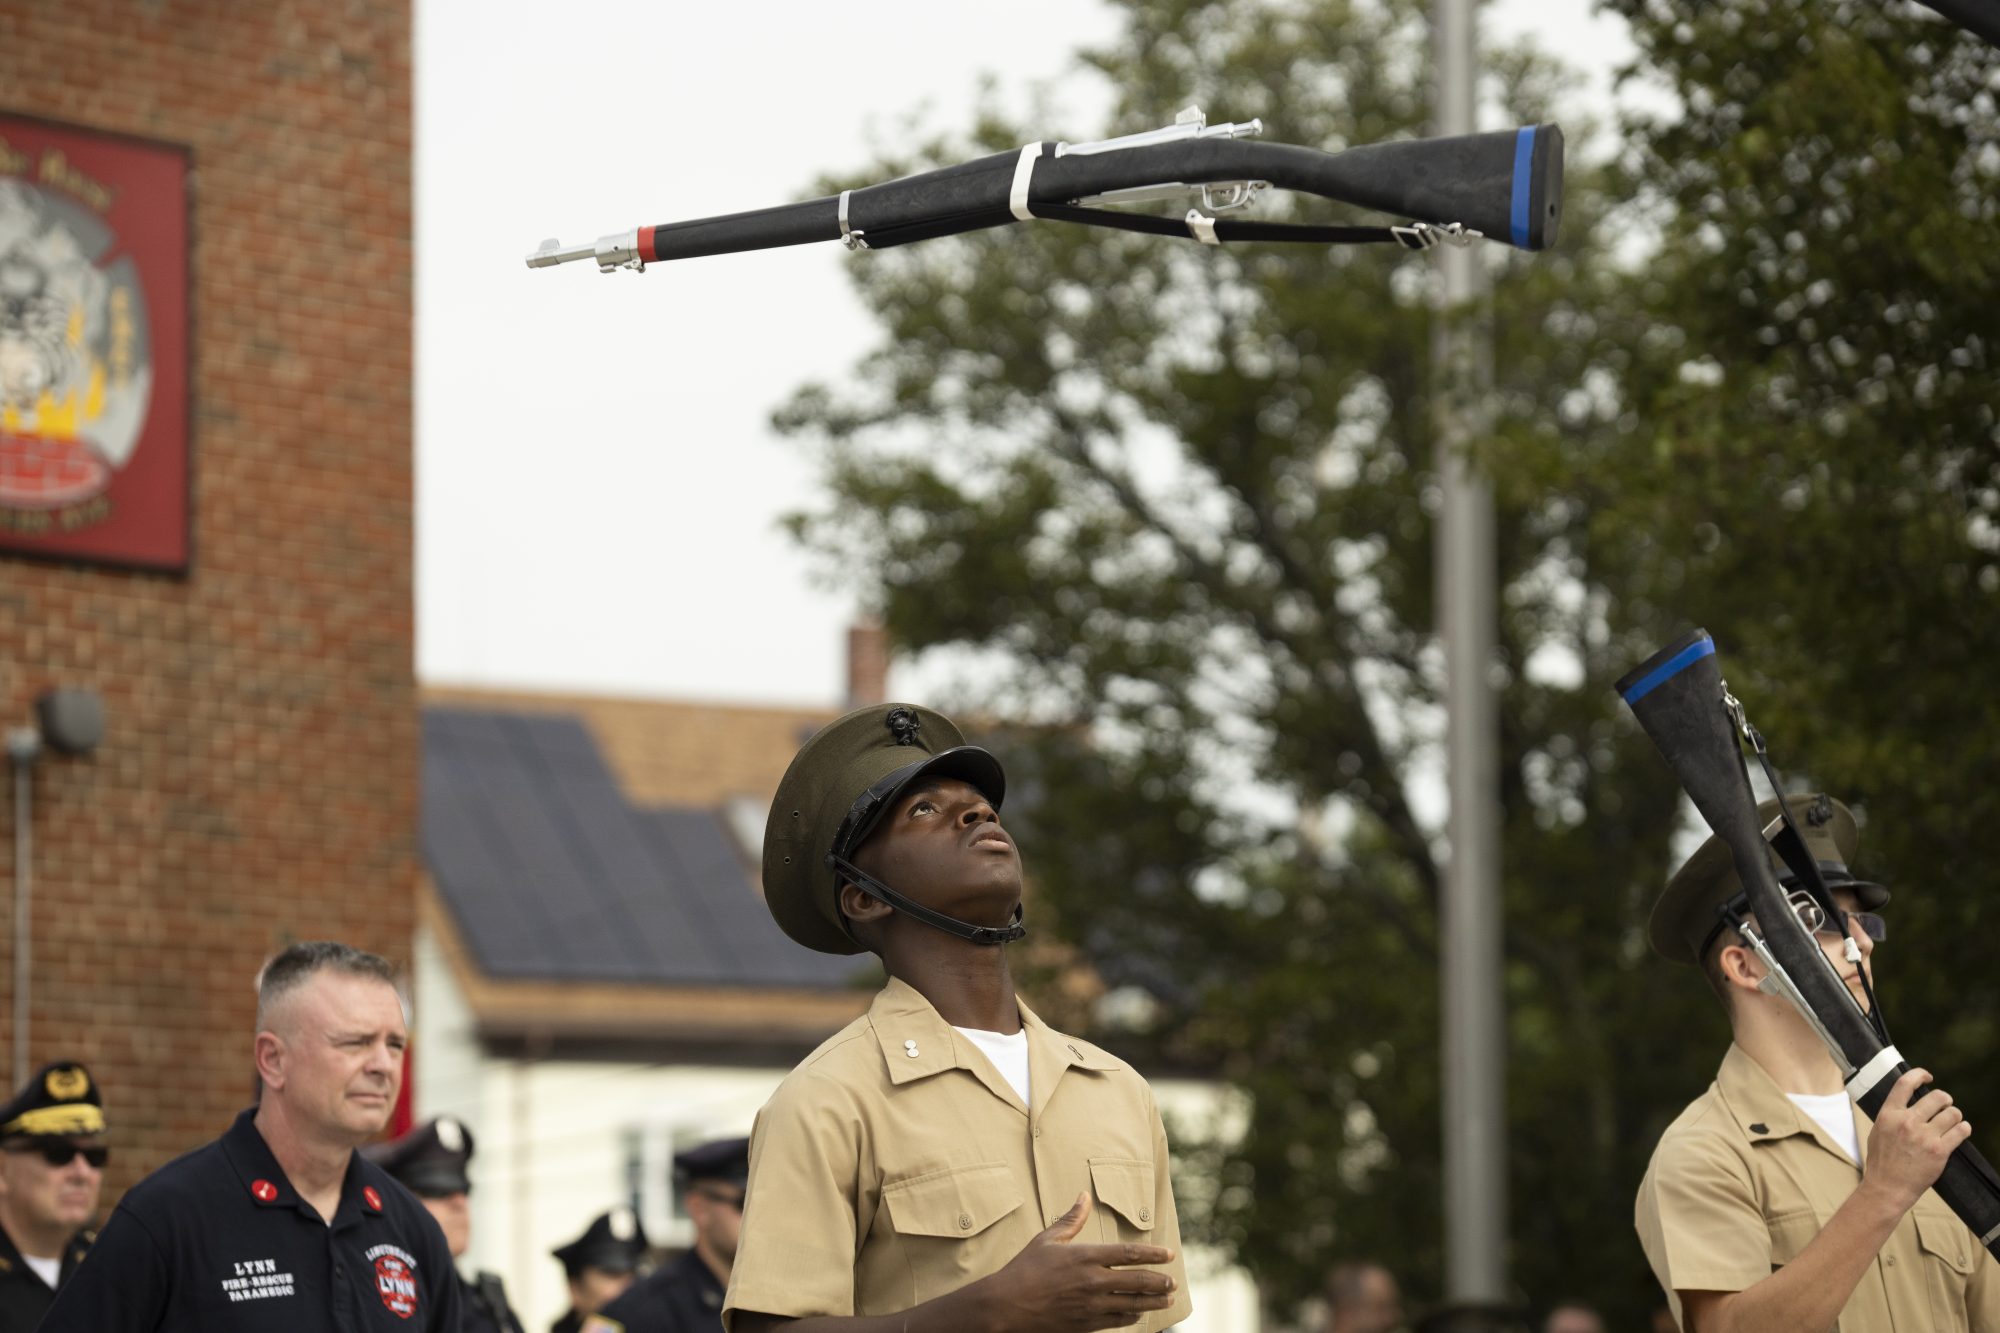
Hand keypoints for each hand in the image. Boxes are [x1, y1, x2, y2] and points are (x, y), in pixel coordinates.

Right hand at [975, 1193, 1176, 1331]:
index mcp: (1085, 1257)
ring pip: (1132, 1304)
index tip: (1169, 1255)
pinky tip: (1139, 1312)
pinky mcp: (1086, 1324)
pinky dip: (1132, 1316)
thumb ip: (1071, 1219)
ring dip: (1153, 1301)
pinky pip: (1117, 1321)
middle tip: (1173, 1282)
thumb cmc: (1025, 1269)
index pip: (1128, 1254)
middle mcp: (1092, 1281)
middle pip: (1136, 1281)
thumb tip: (1083, 1196)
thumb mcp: (1047, 1239)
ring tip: (1167, 1299)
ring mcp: (1091, 1305)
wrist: (1007, 1305)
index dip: (1152, 1255)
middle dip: (1159, 1281)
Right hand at [1862, 1068, 1971, 1212]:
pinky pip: (1961, 1131)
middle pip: (1936, 1097)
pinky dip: (1964, 1129)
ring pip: (1952, 1113)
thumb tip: (1907, 1104)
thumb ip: (1892, 1116)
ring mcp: (1924, 1136)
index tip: (1928, 1077)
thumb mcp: (1877, 1131)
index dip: (1920, 1075)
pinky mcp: (1939, 1151)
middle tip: (1945, 1105)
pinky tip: (1961, 1130)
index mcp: (1889, 1114)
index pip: (1905, 1083)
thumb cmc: (1881, 1161)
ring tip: (1952, 1121)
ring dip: (1955, 1116)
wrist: (1887, 1187)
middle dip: (1945, 1099)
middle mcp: (1907, 1121)